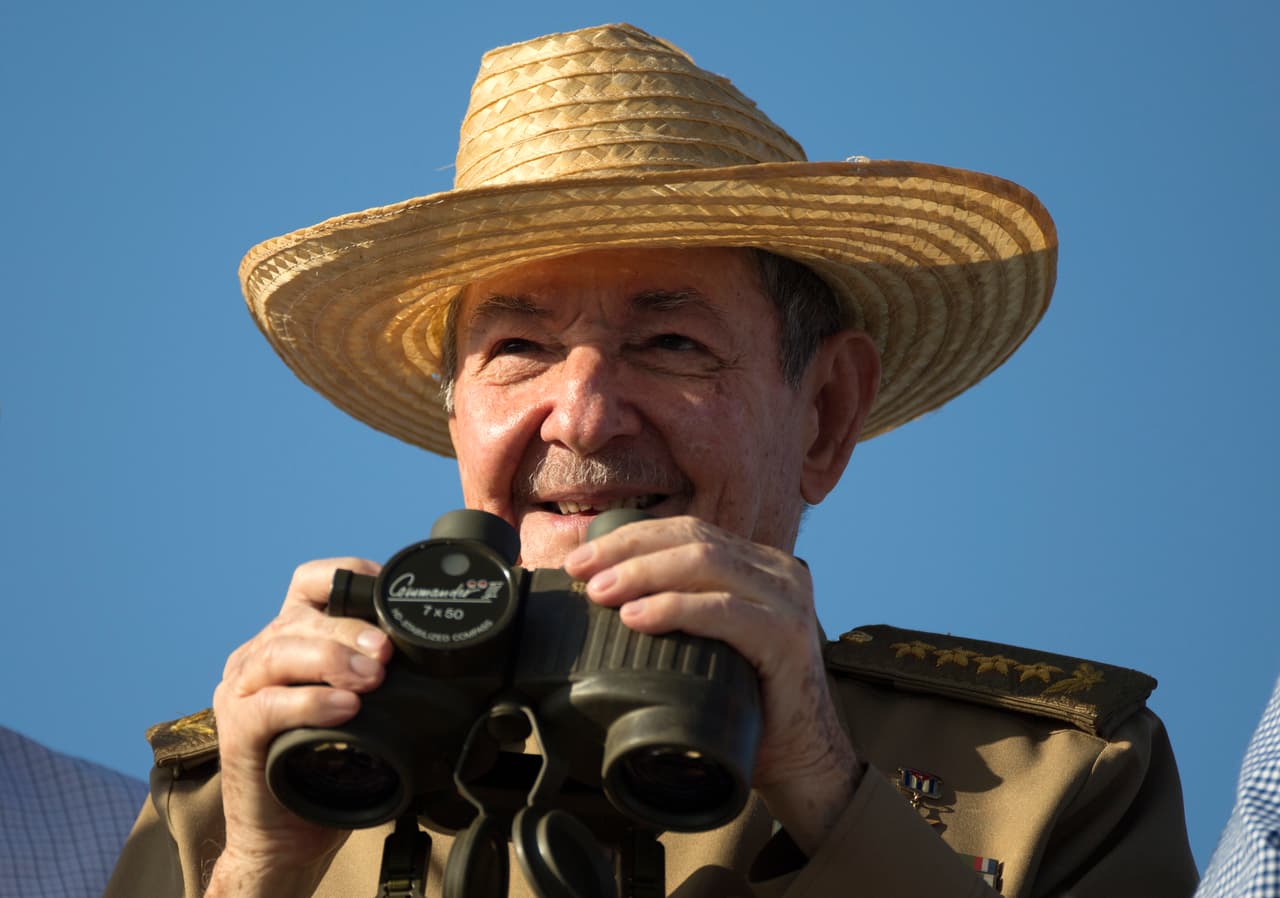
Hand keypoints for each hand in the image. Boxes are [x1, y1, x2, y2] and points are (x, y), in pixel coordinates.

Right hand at [207, 558, 390, 896]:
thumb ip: (382, 674)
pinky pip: (269, 705)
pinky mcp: (237, 729)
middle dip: (351, 627)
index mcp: (291, 637)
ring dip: (333, 660)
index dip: (348, 575)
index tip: (387, 591)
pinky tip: (345, 708)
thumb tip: (445, 656)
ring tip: (372, 679)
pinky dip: (311, 703)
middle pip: (303, 617)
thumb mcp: (362, 707)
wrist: (288, 837)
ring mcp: (242, 690)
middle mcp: (261, 655)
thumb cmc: (331, 767)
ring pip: (283, 653)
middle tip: (387, 652)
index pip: (311, 583)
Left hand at [563, 516, 861, 853]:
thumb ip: (679, 612)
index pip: (688, 532)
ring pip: (705, 563)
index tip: (582, 556)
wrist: (801, 760)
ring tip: (601, 592)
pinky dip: (674, 608)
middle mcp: (777, 571)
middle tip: (581, 570)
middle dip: (628, 549)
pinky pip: (724, 609)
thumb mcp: (709, 643)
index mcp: (758, 565)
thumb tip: (604, 598)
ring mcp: (787, 600)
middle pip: (693, 538)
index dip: (631, 537)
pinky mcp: (788, 635)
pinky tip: (638, 616)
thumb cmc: (746, 705)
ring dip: (643, 573)